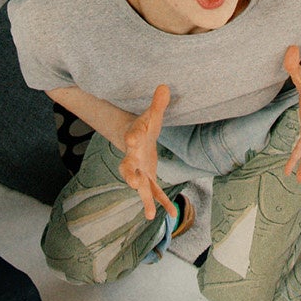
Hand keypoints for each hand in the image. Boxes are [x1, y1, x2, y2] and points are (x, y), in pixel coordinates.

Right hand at [119, 84, 174, 222]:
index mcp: (134, 139)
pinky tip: (172, 214)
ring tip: (151, 215)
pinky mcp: (148, 179)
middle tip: (133, 182)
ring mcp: (139, 171)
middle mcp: (133, 158)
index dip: (133, 137)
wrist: (136, 140)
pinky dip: (162, 203)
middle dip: (130, 174)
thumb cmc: (144, 126)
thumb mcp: (151, 115)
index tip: (133, 139)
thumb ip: (158, 104)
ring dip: (145, 199)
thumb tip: (165, 86)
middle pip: (128, 167)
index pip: (132, 136)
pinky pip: (154, 193)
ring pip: (140, 186)